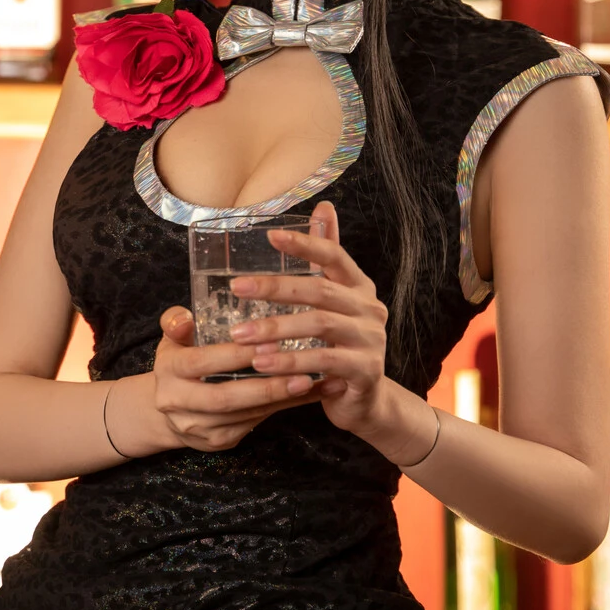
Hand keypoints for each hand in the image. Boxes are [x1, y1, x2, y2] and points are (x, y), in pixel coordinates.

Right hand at [152, 305, 327, 452]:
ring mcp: (199, 427)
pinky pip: (255, 423)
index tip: (269, 343)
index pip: (200, 363)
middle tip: (302, 374)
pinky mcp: (218, 441)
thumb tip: (186, 317)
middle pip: (224, 398)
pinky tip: (307, 396)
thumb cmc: (179, 363)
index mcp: (169, 371)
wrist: (168, 411)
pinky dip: (283, 408)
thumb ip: (176, 323)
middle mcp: (178, 404)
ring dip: (282, 400)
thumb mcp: (172, 339)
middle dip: (265, 388)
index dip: (234, 355)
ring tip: (313, 384)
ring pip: (245, 415)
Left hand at [227, 200, 391, 439]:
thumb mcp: (334, 302)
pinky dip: (290, 362)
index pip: (334, 255)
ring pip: (319, 325)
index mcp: (360, 287)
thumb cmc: (341, 346)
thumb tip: (323, 207)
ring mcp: (371, 340)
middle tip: (238, 288)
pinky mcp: (365, 371)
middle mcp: (370, 309)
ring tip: (240, 334)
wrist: (366, 402)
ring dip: (276, 328)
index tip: (269, 235)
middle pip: (320, 289)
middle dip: (275, 288)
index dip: (304, 243)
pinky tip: (262, 363)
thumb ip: (325, 259)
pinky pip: (323, 362)